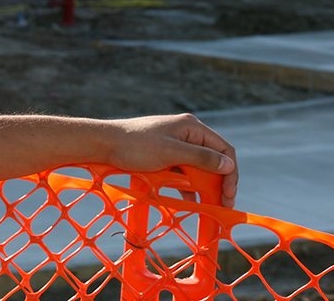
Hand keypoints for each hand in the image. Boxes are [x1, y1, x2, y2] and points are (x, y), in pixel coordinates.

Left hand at [99, 113, 237, 207]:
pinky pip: (183, 171)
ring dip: (204, 186)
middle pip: (212, 160)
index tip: (229, 195)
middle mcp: (186, 133)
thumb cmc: (135, 145)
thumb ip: (201, 159)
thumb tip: (228, 165)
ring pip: (198, 168)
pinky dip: (188, 186)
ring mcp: (175, 144)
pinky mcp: (164, 155)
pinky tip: (190, 201)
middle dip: (219, 182)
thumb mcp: (171, 153)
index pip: (223, 149)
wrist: (103, 144)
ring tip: (208, 206)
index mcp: (191, 127)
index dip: (230, 173)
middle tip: (222, 205)